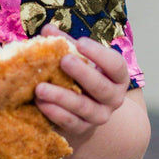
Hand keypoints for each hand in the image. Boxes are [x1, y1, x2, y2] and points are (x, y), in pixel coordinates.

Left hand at [34, 28, 129, 143]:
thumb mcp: (79, 59)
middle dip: (82, 73)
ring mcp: (99, 116)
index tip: (81, 42)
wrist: (84, 111)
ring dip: (61, 97)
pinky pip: (69, 122)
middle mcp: (113, 98)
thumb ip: (66, 44)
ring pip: (83, 107)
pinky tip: (40, 103)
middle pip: (101, 87)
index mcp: (118, 77)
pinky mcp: (82, 128)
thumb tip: (48, 29)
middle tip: (64, 60)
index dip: (99, 54)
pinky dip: (54, 113)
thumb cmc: (81, 77)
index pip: (115, 65)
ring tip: (40, 88)